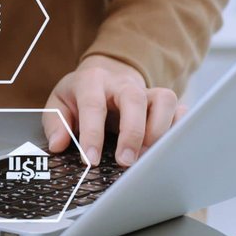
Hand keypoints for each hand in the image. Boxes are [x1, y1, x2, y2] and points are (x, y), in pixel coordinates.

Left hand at [42, 55, 185, 166]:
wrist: (104, 73)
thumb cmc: (80, 94)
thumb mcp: (58, 103)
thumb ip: (55, 124)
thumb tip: (58, 145)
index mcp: (91, 81)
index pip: (93, 105)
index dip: (93, 134)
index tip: (91, 160)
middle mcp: (122, 83)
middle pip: (134, 99)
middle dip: (132, 133)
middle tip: (126, 162)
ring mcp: (146, 90)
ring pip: (164, 101)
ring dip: (158, 131)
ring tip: (145, 156)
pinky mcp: (163, 101)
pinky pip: (180, 110)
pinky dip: (178, 129)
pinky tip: (167, 148)